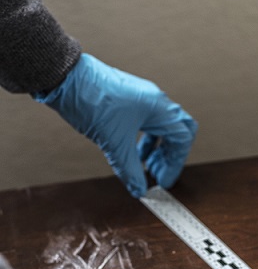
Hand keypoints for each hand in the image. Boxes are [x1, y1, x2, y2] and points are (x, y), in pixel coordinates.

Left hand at [33, 54, 197, 197]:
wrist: (65, 77)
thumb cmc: (91, 101)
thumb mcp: (114, 144)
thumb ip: (130, 170)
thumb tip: (139, 190)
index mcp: (158, 108)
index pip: (181, 139)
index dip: (174, 164)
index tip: (163, 181)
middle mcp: (154, 100)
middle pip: (178, 131)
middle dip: (170, 156)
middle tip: (158, 174)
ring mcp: (141, 98)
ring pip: (161, 127)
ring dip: (156, 150)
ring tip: (145, 167)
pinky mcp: (127, 99)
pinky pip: (145, 123)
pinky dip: (144, 141)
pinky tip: (132, 152)